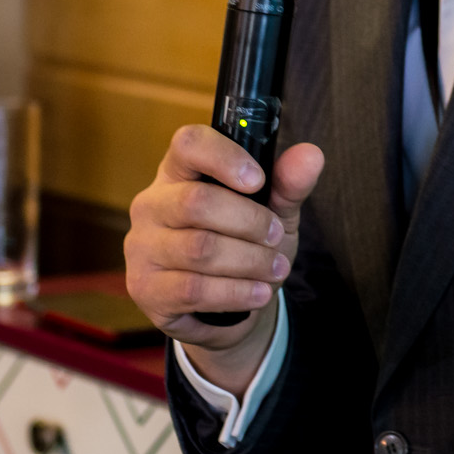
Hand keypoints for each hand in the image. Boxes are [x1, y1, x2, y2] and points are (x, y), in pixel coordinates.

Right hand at [124, 126, 323, 393]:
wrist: (226, 309)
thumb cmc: (244, 245)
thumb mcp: (272, 212)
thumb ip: (288, 184)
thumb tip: (311, 155)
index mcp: (179, 172)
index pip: (188, 144)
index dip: (224, 157)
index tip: (258, 180)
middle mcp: (152, 204)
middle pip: (196, 201)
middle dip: (249, 222)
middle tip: (276, 237)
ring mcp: (142, 247)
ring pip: (198, 248)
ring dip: (249, 261)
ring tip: (276, 269)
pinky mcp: (145, 288)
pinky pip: (193, 289)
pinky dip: (235, 292)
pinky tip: (258, 292)